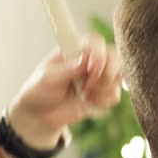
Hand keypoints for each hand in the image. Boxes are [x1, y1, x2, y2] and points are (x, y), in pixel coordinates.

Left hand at [7, 35, 121, 149]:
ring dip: (103, 89)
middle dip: (105, 73)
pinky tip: (88, 102)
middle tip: (88, 85)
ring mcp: (99, 77)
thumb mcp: (48, 77)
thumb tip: (85, 60)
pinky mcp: (103, 94)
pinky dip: (103, 101)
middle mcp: (90, 61)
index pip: (95, 42)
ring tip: (85, 95)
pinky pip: (115, 95)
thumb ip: (68, 69)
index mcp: (75, 50)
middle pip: (113, 56)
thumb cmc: (39, 90)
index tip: (91, 67)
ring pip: (118, 76)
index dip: (98, 53)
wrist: (40, 115)